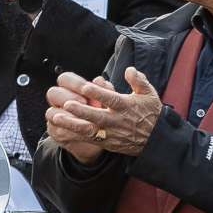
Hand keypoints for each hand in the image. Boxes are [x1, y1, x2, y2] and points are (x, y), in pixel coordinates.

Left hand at [47, 68, 164, 159]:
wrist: (156, 141)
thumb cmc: (150, 113)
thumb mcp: (149, 94)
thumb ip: (139, 81)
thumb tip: (129, 70)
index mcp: (128, 107)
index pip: (113, 99)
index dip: (100, 94)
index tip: (86, 87)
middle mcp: (119, 121)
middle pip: (99, 117)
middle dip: (82, 111)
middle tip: (67, 104)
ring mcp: (112, 134)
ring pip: (91, 131)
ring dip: (73, 125)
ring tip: (56, 118)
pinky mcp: (107, 143)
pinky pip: (89, 140)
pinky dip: (75, 135)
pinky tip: (60, 129)